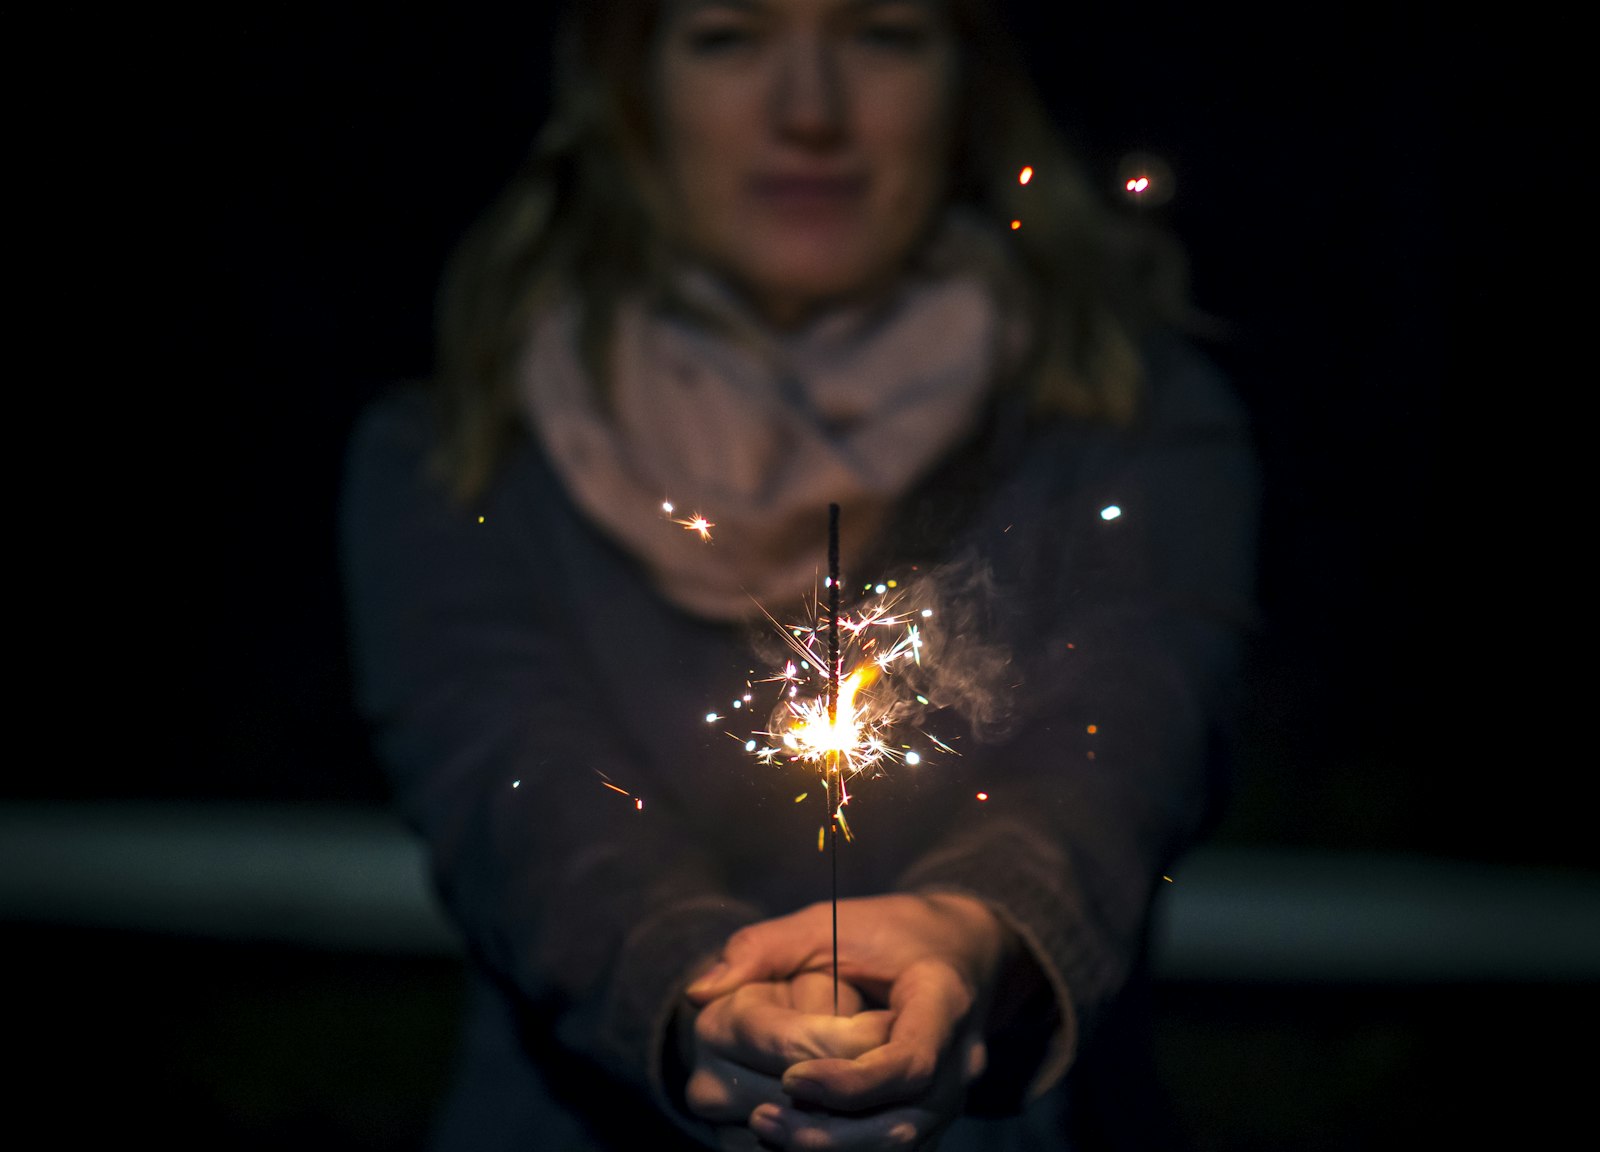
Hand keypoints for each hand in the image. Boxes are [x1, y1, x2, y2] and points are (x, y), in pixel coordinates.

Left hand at [686, 893, 1008, 1149]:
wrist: (960, 951)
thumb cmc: (888, 931)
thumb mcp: (830, 922)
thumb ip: (765, 949)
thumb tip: (699, 993)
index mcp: (943, 998)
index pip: (910, 1061)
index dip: (851, 1082)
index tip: (791, 1075)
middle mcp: (959, 1059)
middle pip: (903, 1122)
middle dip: (831, 1131)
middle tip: (760, 1117)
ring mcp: (952, 1096)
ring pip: (900, 1147)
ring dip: (834, 1149)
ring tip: (767, 1130)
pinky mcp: (934, 1117)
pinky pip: (896, 1150)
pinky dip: (846, 1151)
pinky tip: (792, 1139)